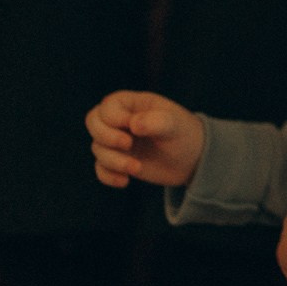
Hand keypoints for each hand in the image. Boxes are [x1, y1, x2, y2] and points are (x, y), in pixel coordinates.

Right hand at [86, 89, 205, 189]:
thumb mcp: (175, 125)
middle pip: (93, 122)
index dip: (114, 118)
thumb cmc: (185, 135)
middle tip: (128, 145)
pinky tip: (125, 181)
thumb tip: (133, 124)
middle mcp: (121, 121)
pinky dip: (108, 176)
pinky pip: (100, 168)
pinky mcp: (119, 161)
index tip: (133, 128)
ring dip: (114, 161)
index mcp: (132, 104)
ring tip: (137, 168)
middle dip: (106, 137)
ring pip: (97, 148)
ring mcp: (118, 142)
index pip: (108, 106)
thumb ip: (156, 121)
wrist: (193, 160)